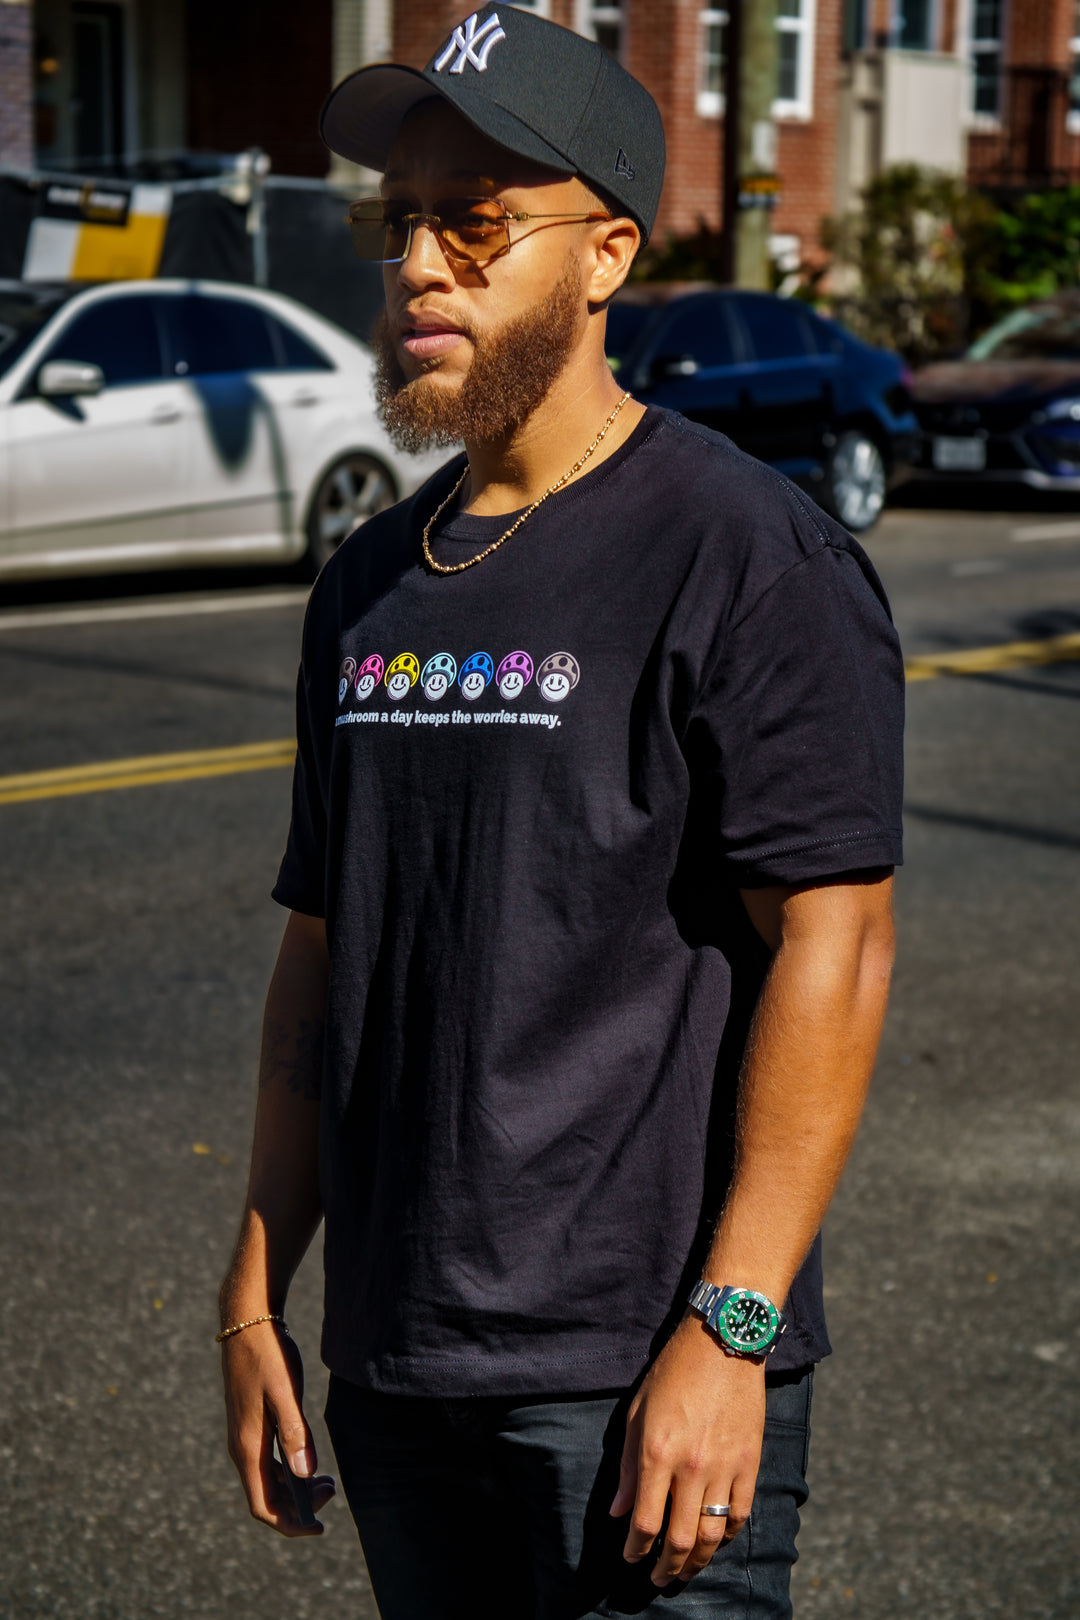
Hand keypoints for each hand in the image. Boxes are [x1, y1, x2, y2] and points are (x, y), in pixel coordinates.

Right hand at [221, 1321, 335, 1536]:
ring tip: (327, 1479)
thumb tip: (304, 1473)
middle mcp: (241, 1448)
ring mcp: (244, 1436)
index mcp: (247, 1447)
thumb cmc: (268, 1355)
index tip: (318, 1527)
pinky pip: (267, 1461)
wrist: (247, 1322)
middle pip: (266, 1496)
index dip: (289, 1524)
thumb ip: (295, 1432)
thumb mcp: (285, 1392)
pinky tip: (308, 1458)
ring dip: (295, 1487)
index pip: (263, 1505)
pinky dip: (289, 1468)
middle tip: (332, 1491)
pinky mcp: (250, 1424)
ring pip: (268, 1480)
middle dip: (298, 1506)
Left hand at [609, 1317, 765, 1586]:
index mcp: (657, 1453)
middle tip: (657, 1578)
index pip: (645, 1522)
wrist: (723, 1342)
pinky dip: (729, 1535)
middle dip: (666, 1567)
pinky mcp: (750, 1462)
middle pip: (679, 1540)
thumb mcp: (637, 1413)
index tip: (630, 1557)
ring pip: (712, 1536)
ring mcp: (724, 1467)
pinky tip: (717, 1540)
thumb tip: (620, 1510)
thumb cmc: (673, 1371)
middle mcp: (690, 1467)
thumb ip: (630, 1467)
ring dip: (697, 1561)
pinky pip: (740, 1514)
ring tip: (685, 1570)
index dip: (635, 1549)